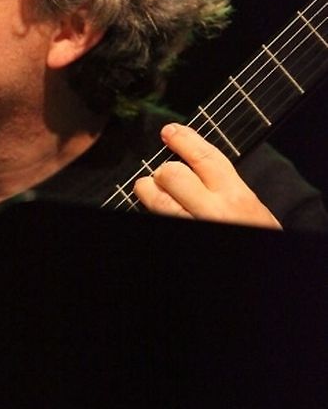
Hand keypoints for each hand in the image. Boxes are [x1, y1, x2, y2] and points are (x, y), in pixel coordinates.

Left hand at [133, 122, 281, 228]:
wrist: (260, 276)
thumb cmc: (255, 232)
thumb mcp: (249, 206)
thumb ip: (225, 186)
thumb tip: (194, 164)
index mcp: (236, 196)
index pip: (204, 157)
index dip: (184, 140)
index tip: (170, 132)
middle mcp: (213, 211)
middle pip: (172, 174)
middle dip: (163, 172)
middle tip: (162, 175)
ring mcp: (192, 226)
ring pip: (157, 199)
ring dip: (147, 190)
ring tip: (147, 187)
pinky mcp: (178, 238)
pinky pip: (156, 219)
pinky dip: (153, 211)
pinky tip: (156, 208)